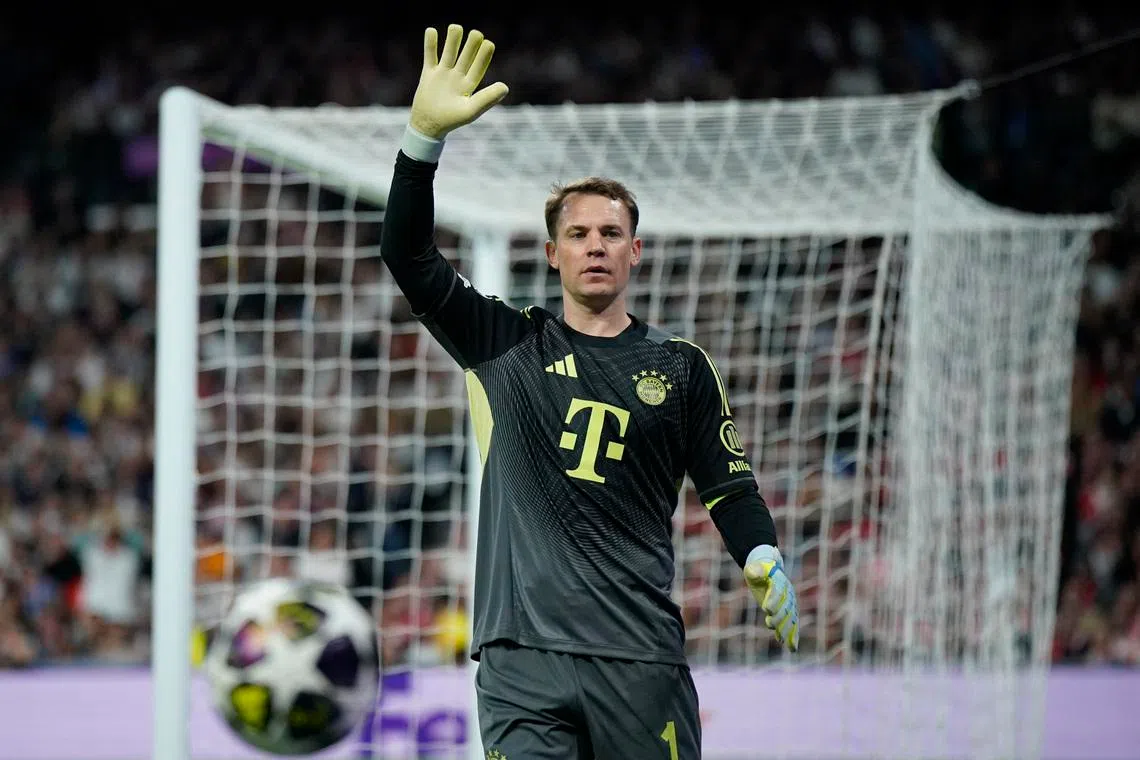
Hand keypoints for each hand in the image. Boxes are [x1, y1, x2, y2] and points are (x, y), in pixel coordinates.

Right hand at [410, 24, 509, 139]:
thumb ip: (487, 98)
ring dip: (453, 40)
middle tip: (476, 34)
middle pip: (466, 56)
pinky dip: (430, 43)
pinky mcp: (429, 74)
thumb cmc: (452, 120)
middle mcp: (458, 77)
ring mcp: (443, 74)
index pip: (479, 66)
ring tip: (456, 27)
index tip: (488, 43)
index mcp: (469, 85)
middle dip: (471, 45)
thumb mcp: (471, 110)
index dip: (484, 55)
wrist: (428, 126)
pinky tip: (431, 30)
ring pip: (449, 52)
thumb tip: (505, 87)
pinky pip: (430, 55)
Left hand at [744, 545, 799, 651]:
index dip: (772, 599)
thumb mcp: (753, 567)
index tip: (766, 608)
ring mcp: (790, 603)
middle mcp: (787, 593)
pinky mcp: (788, 612)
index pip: (776, 590)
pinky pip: (793, 625)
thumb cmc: (758, 568)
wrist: (769, 570)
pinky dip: (793, 636)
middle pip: (784, 607)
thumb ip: (754, 570)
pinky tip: (792, 648)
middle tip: (769, 624)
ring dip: (786, 629)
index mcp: (778, 580)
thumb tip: (753, 571)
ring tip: (781, 640)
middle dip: (778, 616)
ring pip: (790, 618)